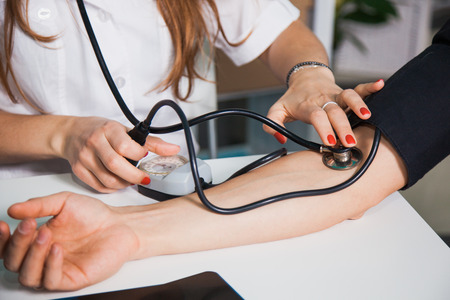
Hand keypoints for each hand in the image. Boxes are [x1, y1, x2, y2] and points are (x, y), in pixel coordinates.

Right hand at [0, 192, 137, 290]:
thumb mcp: (63, 202)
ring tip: (45, 235)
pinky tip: (56, 249)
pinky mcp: (71, 279)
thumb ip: (38, 205)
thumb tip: (13, 210)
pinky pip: (50, 280)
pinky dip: (50, 265)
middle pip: (13, 262)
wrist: (119, 224)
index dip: (2, 239)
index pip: (8, 247)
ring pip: (27, 275)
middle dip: (17, 244)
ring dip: (32, 255)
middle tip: (29, 225)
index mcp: (36, 240)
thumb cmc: (93, 215)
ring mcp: (56, 269)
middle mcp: (43, 257)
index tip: (4, 224)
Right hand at [62, 117, 179, 191]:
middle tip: (144, 178)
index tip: (145, 156)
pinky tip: (118, 181)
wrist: (71, 134)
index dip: (139, 155)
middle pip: (116, 166)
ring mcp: (84, 158)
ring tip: (131, 179)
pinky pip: (99, 186)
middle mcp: (94, 142)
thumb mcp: (125, 130)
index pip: (125, 146)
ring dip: (124, 184)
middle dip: (135, 176)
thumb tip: (174, 149)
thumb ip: (151, 142)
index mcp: (108, 130)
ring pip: (108, 179)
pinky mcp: (78, 170)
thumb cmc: (101, 131)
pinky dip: (112, 188)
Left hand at [264, 68, 383, 146]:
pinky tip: (380, 85)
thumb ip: (271, 124)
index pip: (317, 116)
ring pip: (348, 97)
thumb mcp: (277, 110)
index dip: (323, 128)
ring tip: (367, 116)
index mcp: (308, 106)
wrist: (305, 77)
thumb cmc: (293, 98)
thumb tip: (280, 138)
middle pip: (335, 111)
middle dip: (343, 126)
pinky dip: (370, 86)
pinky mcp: (345, 92)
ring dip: (358, 104)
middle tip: (349, 142)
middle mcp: (324, 100)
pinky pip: (359, 88)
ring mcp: (336, 95)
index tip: (330, 142)